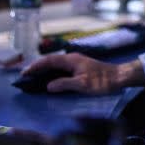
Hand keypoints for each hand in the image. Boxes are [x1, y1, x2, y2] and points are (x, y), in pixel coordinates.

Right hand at [21, 53, 144, 94]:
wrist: (119, 77)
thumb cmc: (102, 81)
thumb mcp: (82, 85)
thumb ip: (64, 84)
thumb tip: (48, 86)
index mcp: (71, 60)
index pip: (48, 61)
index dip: (35, 66)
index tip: (24, 73)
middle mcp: (72, 59)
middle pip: (50, 61)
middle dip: (37, 67)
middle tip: (25, 75)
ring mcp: (76, 63)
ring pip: (56, 64)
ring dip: (44, 70)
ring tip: (34, 77)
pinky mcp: (80, 68)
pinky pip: (61, 68)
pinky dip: (52, 72)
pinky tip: (50, 79)